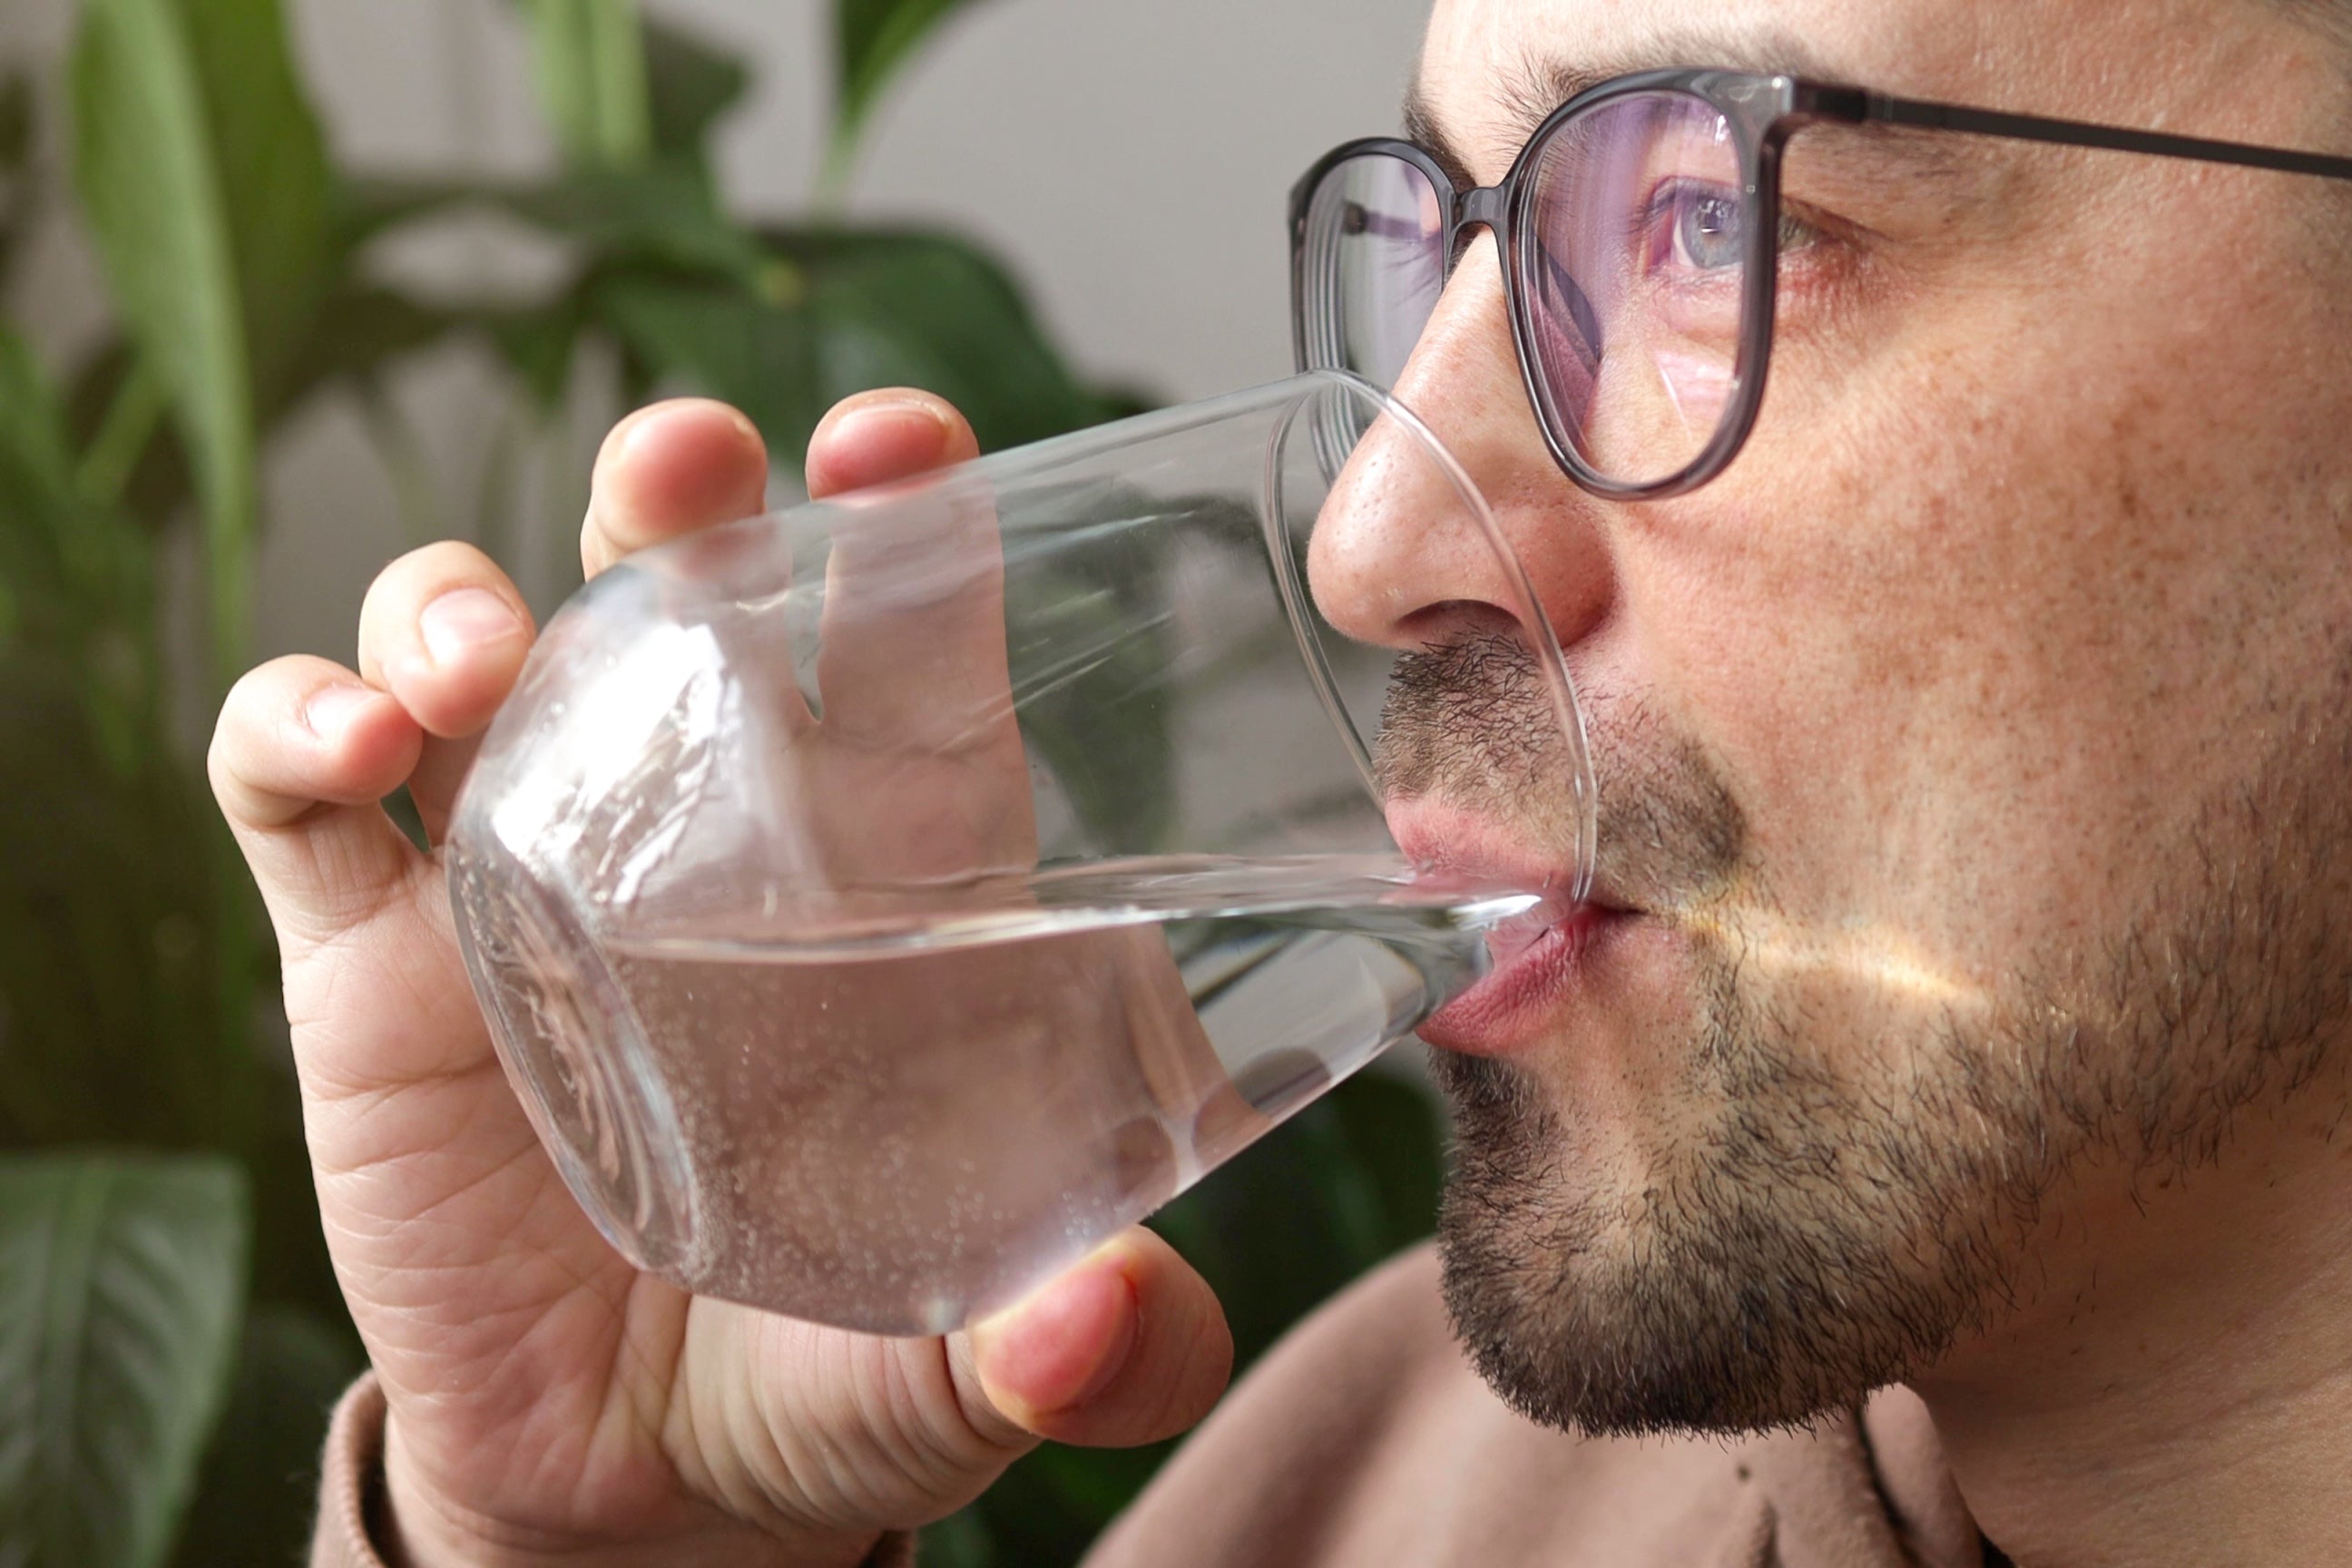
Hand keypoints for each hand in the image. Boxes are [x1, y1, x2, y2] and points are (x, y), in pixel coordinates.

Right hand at [210, 393, 1234, 1567]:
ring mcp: (526, 872)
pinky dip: (291, 726)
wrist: (641, 1488)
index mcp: (881, 872)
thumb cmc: (842, 1371)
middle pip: (679, 585)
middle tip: (689, 464)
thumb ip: (1084, 1348)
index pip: (897, 643)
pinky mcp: (375, 965)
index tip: (898, 444)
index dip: (898, 519)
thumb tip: (1110, 1326)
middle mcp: (703, 831)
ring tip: (479, 667)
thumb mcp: (980, 1361)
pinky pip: (292, 794)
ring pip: (470, 638)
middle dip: (678, 492)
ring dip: (457, 598)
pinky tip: (342, 749)